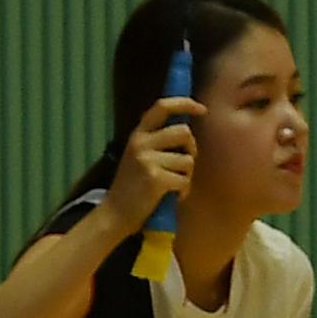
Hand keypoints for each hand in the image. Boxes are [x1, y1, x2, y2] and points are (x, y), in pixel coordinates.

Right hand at [101, 96, 203, 235]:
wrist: (115, 214)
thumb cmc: (133, 186)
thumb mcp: (139, 156)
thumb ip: (158, 141)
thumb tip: (187, 131)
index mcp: (138, 135)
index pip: (162, 107)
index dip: (184, 103)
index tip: (201, 108)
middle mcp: (141, 143)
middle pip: (184, 132)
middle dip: (191, 149)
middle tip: (183, 165)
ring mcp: (147, 160)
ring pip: (188, 160)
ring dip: (187, 175)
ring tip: (173, 184)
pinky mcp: (155, 178)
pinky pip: (185, 180)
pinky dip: (183, 191)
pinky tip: (172, 196)